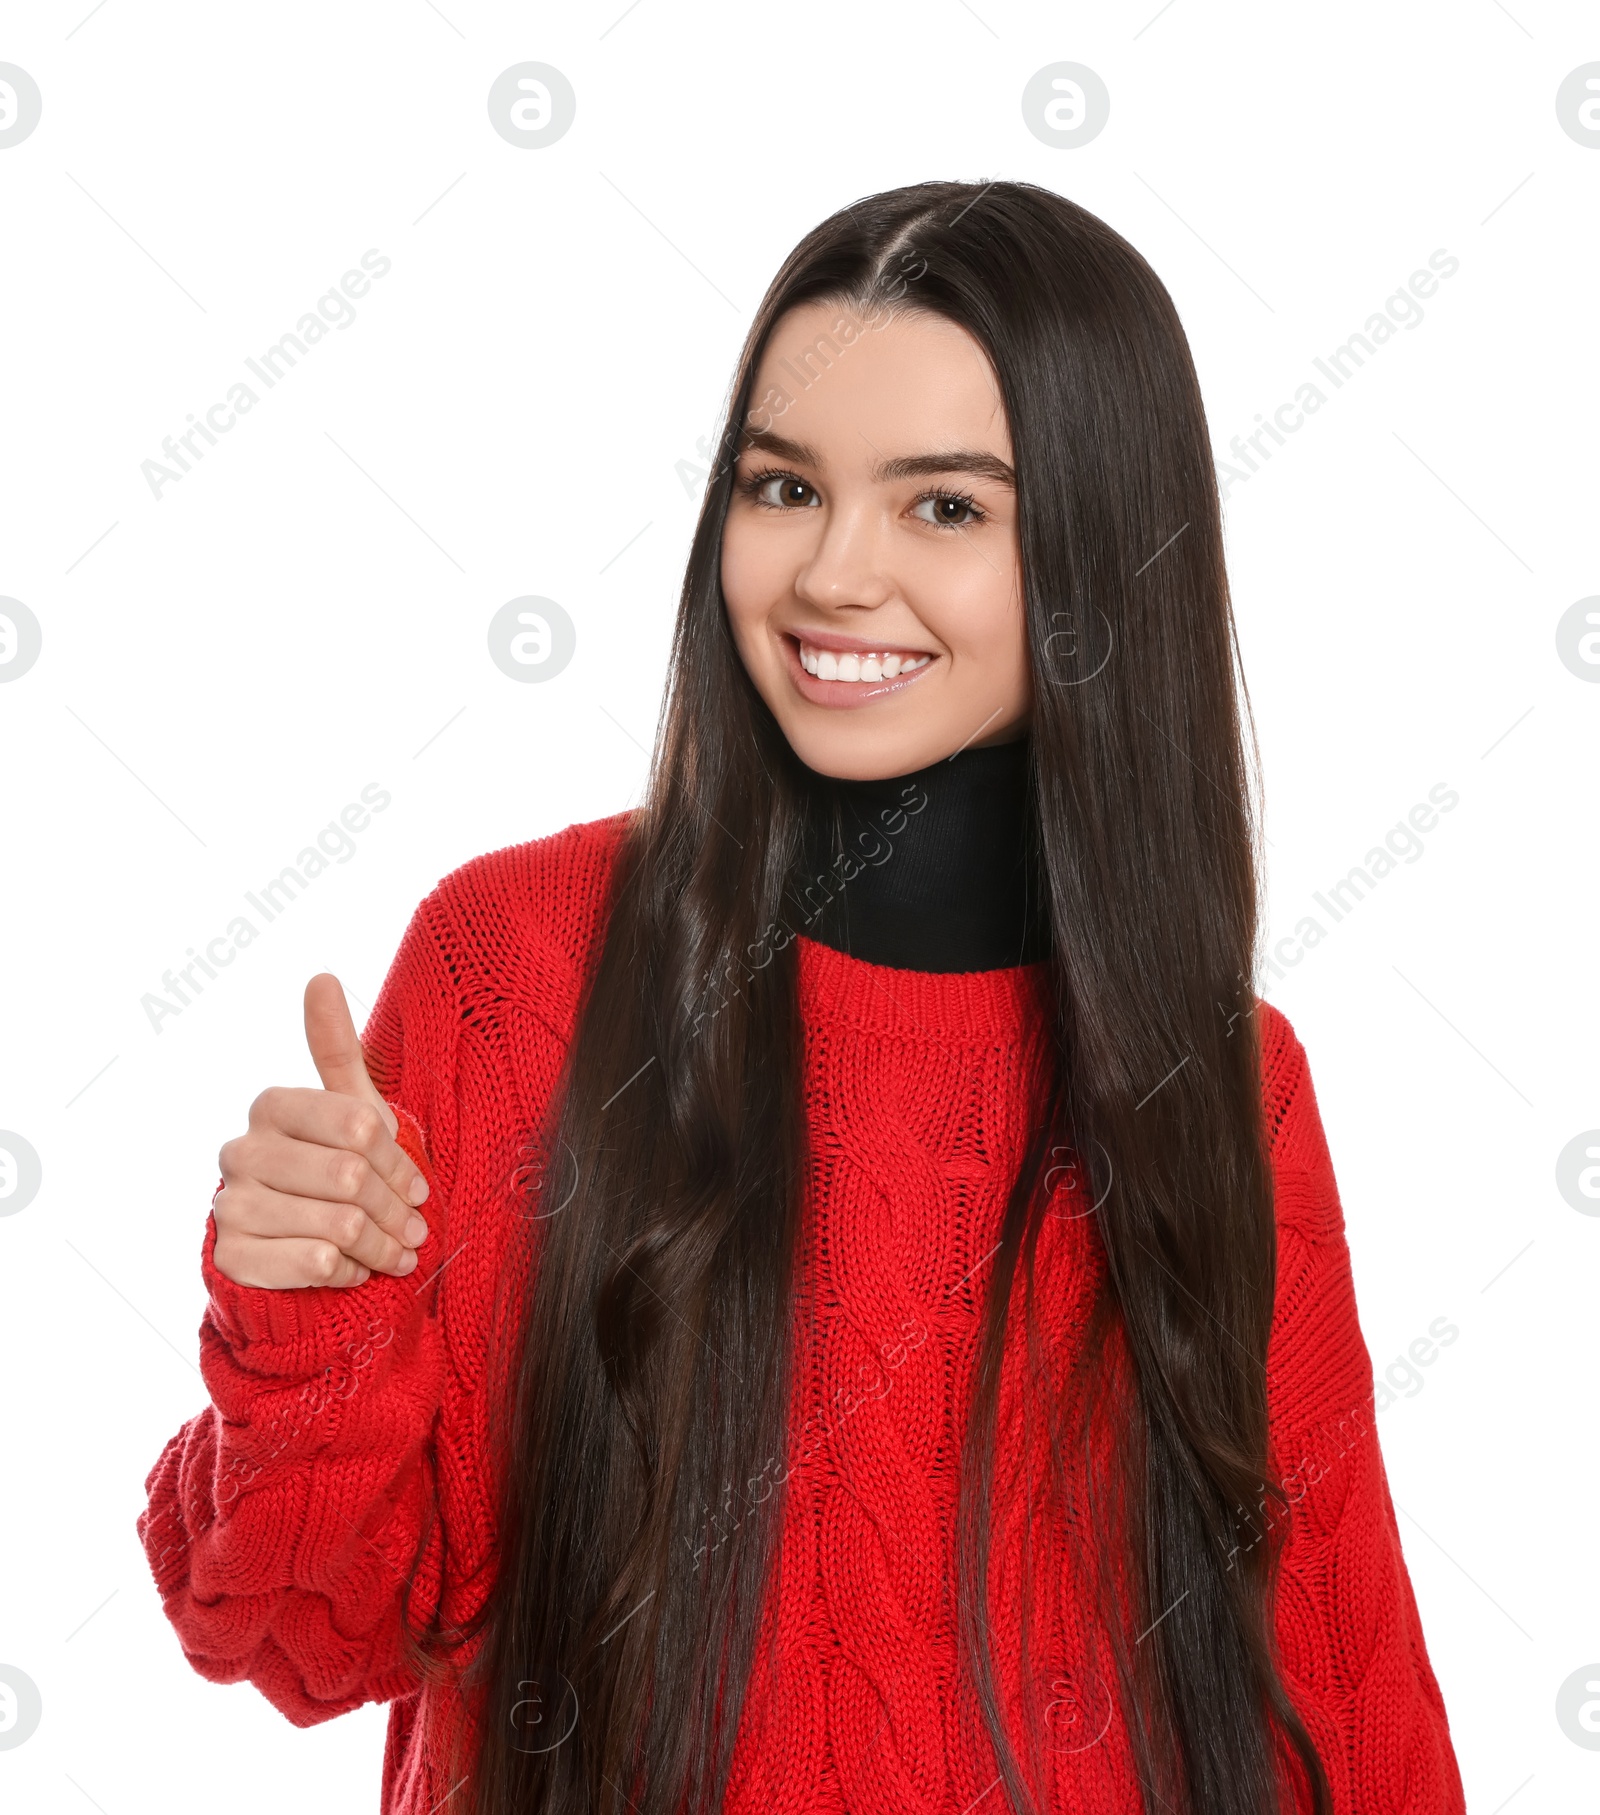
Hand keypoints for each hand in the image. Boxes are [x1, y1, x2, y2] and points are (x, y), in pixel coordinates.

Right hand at [211, 974, 431, 1288]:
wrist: (297, 1251)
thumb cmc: (335, 1170)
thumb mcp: (348, 1109)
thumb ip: (335, 1047)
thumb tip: (320, 975)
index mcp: (272, 1105)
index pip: (361, 1128)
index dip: (400, 1163)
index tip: (418, 1186)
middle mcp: (240, 1150)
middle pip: (352, 1177)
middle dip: (396, 1209)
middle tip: (415, 1229)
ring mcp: (230, 1203)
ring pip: (337, 1225)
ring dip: (380, 1244)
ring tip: (394, 1252)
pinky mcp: (230, 1256)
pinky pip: (311, 1263)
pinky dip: (347, 1271)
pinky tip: (353, 1269)